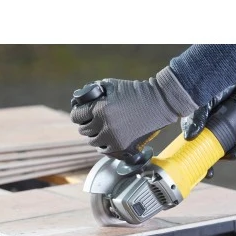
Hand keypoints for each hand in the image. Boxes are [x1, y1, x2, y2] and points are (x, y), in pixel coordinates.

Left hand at [70, 66, 197, 154]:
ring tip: (103, 130)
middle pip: (84, 131)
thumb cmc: (135, 92)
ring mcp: (114, 139)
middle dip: (87, 124)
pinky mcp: (123, 148)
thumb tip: (79, 99)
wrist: (158, 104)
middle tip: (94, 121)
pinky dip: (105, 146)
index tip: (82, 113)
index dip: (78, 114)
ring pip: (93, 142)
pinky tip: (110, 139)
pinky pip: (105, 151)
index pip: (76, 117)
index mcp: (100, 109)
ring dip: (96, 136)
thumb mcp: (111, 85)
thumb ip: (93, 91)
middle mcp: (105, 126)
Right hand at [181, 90, 235, 179]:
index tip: (210, 174)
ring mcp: (227, 124)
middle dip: (230, 153)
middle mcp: (213, 131)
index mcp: (201, 132)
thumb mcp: (197, 106)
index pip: (202, 153)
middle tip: (235, 152)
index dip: (206, 165)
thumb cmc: (203, 90)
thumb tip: (190, 137)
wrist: (220, 71)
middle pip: (223, 150)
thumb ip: (195, 120)